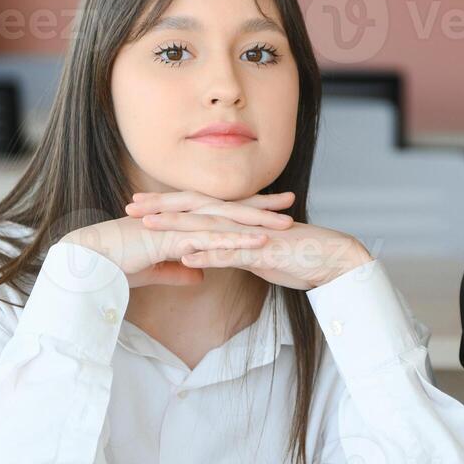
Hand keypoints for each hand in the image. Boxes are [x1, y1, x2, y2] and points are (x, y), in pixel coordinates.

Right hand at [62, 190, 292, 287]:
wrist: (89, 262)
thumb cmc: (117, 264)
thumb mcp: (155, 271)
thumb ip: (178, 271)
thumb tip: (199, 276)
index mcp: (178, 222)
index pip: (219, 212)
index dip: (246, 209)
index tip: (271, 208)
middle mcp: (181, 218)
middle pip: (228, 210)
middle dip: (261, 206)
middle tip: (291, 201)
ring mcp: (178, 226)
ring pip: (225, 222)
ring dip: (257, 223)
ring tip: (285, 224)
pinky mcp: (173, 240)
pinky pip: (210, 240)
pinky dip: (236, 241)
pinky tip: (258, 242)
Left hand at [127, 191, 371, 290]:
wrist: (333, 258)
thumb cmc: (298, 258)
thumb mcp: (257, 256)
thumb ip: (234, 252)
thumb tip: (211, 255)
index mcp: (239, 221)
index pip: (198, 208)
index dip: (168, 205)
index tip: (139, 204)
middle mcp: (242, 222)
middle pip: (196, 211)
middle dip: (162, 207)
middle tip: (130, 205)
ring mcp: (251, 235)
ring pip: (208, 228)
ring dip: (177, 226)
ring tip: (148, 225)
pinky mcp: (263, 252)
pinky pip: (233, 254)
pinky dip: (210, 255)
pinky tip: (186, 257)